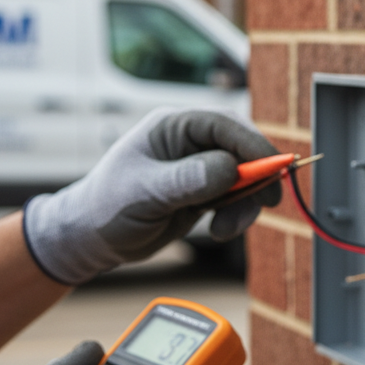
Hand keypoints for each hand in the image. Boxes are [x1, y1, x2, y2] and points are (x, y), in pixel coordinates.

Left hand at [24, 107, 281, 283]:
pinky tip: (219, 229)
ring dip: (246, 202)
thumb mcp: (145, 193)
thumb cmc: (107, 208)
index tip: (272, 168)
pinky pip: (236, 196)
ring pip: (245, 176)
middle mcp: (190, 142)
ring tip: (225, 228)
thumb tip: (229, 169)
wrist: (91, 239)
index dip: (253, 144)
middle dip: (257, 175)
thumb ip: (187, 179)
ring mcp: (199, 167)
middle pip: (242, 149)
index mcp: (173, 126)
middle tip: (269, 201)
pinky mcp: (204, 191)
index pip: (224, 126)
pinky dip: (237, 213)